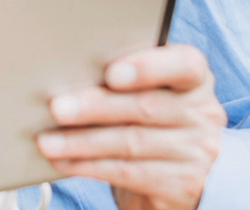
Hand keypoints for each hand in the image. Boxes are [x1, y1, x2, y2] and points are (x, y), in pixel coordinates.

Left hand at [36, 44, 225, 209]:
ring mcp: (196, 152)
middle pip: (146, 106)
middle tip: (57, 108)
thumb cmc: (149, 121)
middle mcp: (202, 114)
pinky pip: (128, 173)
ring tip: (47, 141)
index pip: (185, 65)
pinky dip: (89, 166)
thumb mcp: (146, 93)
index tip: (112, 73)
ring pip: (132, 143)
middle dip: (95, 107)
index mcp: (194, 80)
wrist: (177, 176)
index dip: (148, 67)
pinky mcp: (181, 185)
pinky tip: (63, 162)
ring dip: (82, 142)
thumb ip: (121, 80)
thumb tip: (65, 72)